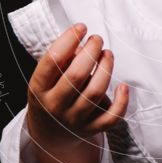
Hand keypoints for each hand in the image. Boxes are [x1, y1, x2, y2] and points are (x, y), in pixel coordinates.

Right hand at [27, 23, 128, 147]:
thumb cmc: (50, 96)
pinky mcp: (91, 129)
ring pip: (95, 92)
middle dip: (91, 51)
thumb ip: (61, 60)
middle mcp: (54, 106)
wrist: (50, 134)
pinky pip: (111, 117)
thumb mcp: (45, 79)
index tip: (81, 27)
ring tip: (107, 53)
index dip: (69, 40)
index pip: (52, 60)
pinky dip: (121, 101)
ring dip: (106, 68)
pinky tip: (123, 86)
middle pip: (77, 75)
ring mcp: (73, 120)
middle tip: (97, 39)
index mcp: (38, 89)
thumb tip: (83, 43)